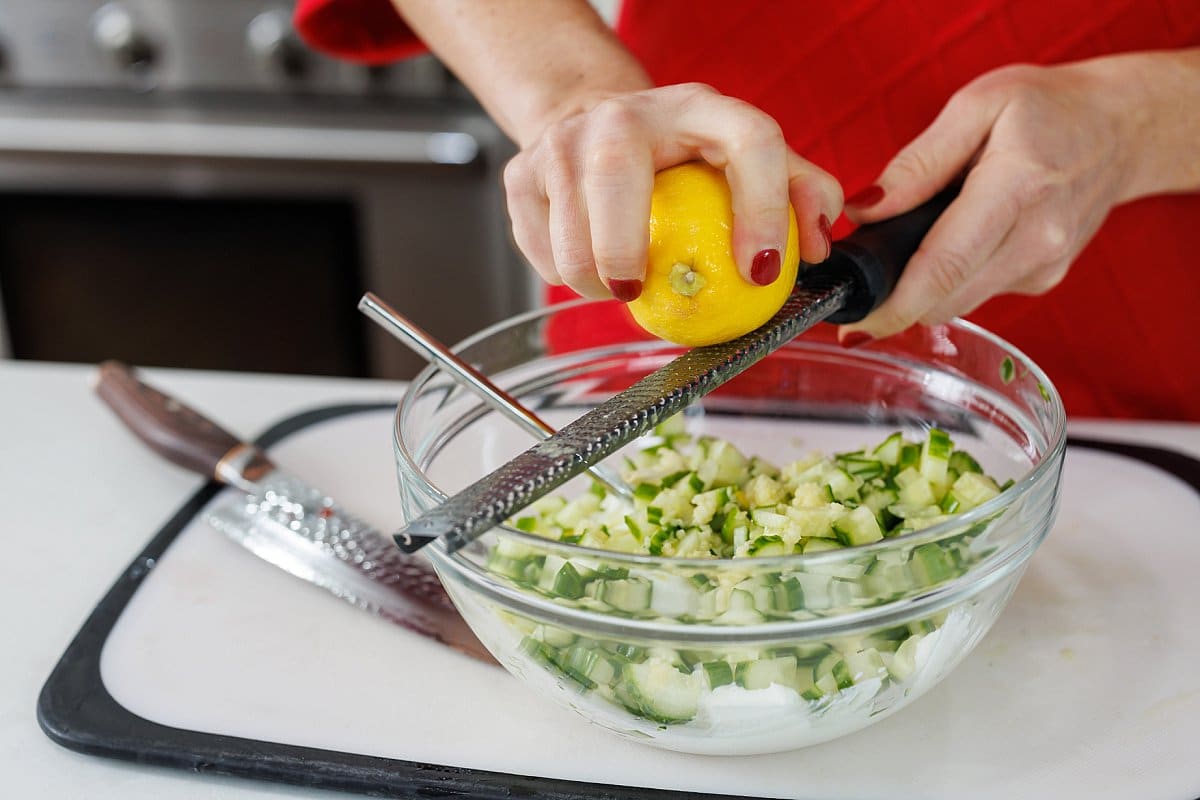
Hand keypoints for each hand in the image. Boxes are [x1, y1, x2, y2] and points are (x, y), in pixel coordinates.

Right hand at [503, 83, 842, 299]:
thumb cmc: (679, 155)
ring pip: (568, 229)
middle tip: (642, 292)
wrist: (590, 120)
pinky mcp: (521, 173)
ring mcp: (563, 141)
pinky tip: (589, 267)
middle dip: (626, 248)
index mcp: (698, 106)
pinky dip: (565, 275)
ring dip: (594, 280)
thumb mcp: (741, 156)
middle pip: (615, 175)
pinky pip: (539, 248)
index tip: (762, 271)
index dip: (765, 207)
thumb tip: (821, 242)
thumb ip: (798, 189)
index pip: (747, 140)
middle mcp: (625, 115)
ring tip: (624, 285)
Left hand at [840, 57, 1158, 342]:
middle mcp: (1037, 239)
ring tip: (911, 242)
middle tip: (861, 280)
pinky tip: (957, 239)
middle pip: (945, 299)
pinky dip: (952, 278)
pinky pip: (978, 292)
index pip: (944, 267)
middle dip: (895, 300)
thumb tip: (864, 210)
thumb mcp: (977, 106)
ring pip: (958, 303)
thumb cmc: (1047, 108)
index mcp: (1017, 187)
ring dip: (923, 288)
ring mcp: (1044, 266)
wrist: (1123, 129)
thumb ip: (917, 163)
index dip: (893, 304)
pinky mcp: (1043, 279)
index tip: (854, 323)